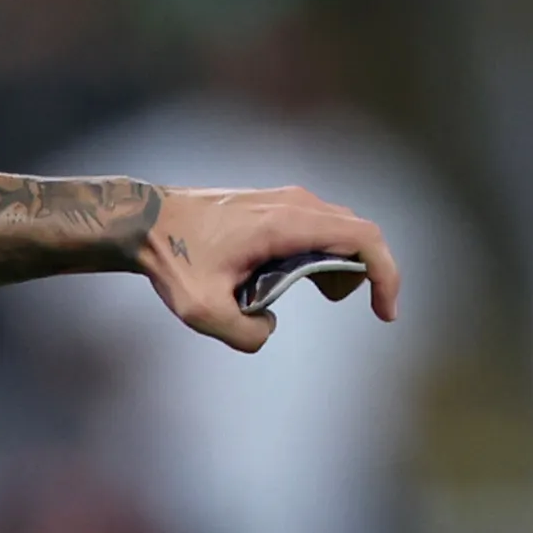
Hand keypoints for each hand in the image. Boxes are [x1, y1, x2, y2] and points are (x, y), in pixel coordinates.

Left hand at [131, 184, 403, 354]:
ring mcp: (288, 201)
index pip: (364, 239)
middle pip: (358, 236)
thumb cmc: (173, 259)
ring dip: (338, 266)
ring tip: (313, 293)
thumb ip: (244, 332)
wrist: (146, 221)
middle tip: (335, 303)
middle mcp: (297, 204)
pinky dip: (321, 254)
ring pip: (339, 231)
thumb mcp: (200, 310)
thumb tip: (268, 329)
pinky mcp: (277, 206)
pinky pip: (318, 228)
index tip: (385, 311)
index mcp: (288, 224)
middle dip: (362, 275)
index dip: (386, 275)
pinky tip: (295, 279)